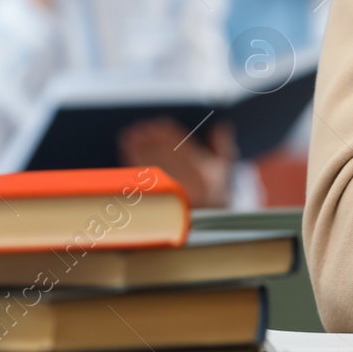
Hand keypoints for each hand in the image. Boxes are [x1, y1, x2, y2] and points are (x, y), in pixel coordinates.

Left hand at [118, 117, 236, 208]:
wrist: (211, 228)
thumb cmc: (215, 195)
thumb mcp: (224, 171)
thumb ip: (223, 147)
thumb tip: (222, 126)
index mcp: (203, 173)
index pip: (183, 147)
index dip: (168, 134)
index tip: (157, 123)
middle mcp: (188, 184)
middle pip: (165, 156)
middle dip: (151, 140)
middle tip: (139, 129)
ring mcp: (173, 195)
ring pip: (152, 167)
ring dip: (139, 151)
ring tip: (129, 138)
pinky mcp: (160, 204)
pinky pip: (144, 182)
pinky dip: (135, 167)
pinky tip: (128, 156)